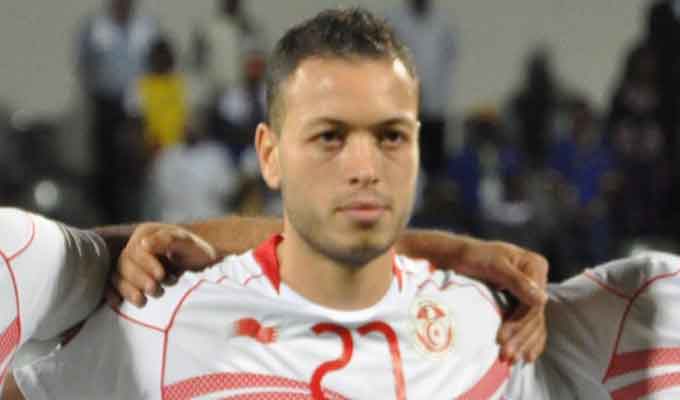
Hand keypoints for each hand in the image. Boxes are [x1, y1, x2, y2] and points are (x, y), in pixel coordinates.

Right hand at [107, 223, 218, 306]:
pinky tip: (118, 303)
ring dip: (128, 290)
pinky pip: (117, 284)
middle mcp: (136, 248)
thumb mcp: (187, 243)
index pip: (136, 250)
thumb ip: (167, 241)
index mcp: (146, 234)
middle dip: (138, 279)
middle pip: (124, 264)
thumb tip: (144, 244)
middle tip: (155, 289)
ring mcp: (133, 263)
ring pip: (119, 275)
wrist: (203, 259)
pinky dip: (115, 293)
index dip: (146, 264)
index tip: (161, 275)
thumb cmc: (197, 249)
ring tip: (143, 301)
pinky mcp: (133, 277)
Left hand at [455, 240, 548, 363]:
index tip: (501, 340)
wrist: (460, 256)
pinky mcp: (523, 300)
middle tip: (506, 355)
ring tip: (512, 360)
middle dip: (520, 337)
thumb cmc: (473, 256)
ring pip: (533, 322)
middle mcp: (538, 278)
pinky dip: (530, 340)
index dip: (519, 323)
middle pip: (533, 314)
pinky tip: (528, 356)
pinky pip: (532, 323)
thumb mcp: (493, 265)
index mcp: (535, 266)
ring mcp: (532, 291)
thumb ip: (517, 281)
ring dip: (524, 343)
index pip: (532, 303)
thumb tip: (542, 299)